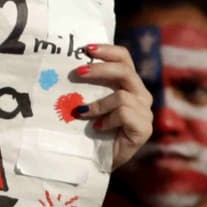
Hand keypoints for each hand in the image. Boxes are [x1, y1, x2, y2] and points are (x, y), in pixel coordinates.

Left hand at [71, 42, 153, 169]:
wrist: (98, 158)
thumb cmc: (90, 125)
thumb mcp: (88, 99)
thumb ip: (86, 83)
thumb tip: (62, 64)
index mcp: (128, 83)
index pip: (124, 58)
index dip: (108, 50)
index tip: (86, 48)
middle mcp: (140, 94)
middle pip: (125, 71)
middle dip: (100, 69)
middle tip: (78, 72)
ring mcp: (144, 112)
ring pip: (122, 96)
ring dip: (99, 103)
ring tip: (81, 111)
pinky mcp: (144, 129)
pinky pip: (125, 114)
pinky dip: (107, 118)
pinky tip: (97, 126)